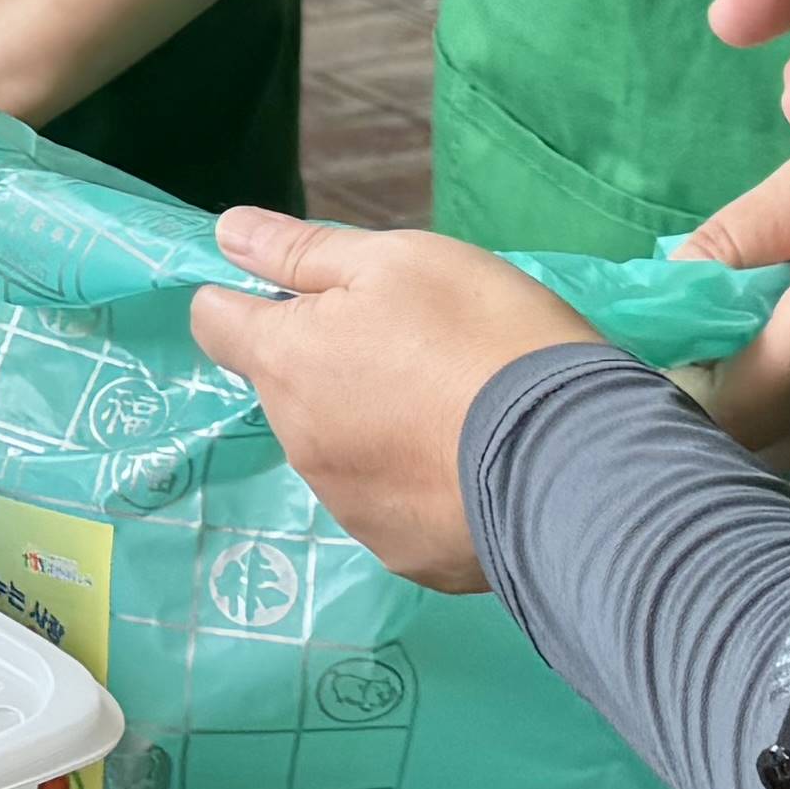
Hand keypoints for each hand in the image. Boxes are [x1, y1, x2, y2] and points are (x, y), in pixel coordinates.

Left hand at [187, 213, 603, 590]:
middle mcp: (299, 443)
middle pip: (286, 387)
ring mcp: (347, 507)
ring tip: (451, 405)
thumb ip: (303, 251)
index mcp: (286, 363)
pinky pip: (389, 504)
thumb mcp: (400, 262)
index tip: (305, 295)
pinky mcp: (400, 553)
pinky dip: (414, 481)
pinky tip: (468, 461)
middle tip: (414, 345)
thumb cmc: (483, 336)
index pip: (215, 322)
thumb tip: (225, 235)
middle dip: (327, 362)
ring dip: (370, 423)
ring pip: (336, 447)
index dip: (248, 298)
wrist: (574, 460)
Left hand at [672, 131, 789, 509]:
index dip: (669, 397)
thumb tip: (663, 293)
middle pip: (746, 450)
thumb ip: (730, 242)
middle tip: (676, 369)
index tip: (648, 362)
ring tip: (727, 388)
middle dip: (696, 416)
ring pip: (784, 470)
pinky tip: (773, 440)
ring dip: (742, 441)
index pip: (723, 412)